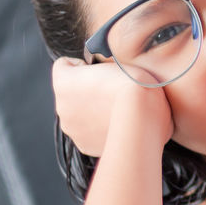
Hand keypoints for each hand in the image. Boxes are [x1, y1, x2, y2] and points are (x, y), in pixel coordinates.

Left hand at [51, 57, 172, 156]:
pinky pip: (87, 132)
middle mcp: (61, 106)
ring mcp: (72, 128)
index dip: (84, 65)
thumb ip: (99, 62)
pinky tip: (115, 122)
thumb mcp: (116, 59)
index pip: (65, 64)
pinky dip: (98, 127)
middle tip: (112, 90)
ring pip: (78, 114)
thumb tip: (101, 68)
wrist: (143, 116)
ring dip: (92, 110)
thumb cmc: (134, 86)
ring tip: (116, 108)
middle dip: (87, 90)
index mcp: (64, 81)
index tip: (98, 69)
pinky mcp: (84, 144)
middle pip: (70, 92)